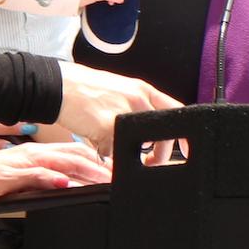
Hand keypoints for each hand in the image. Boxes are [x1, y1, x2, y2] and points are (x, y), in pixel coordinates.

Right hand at [0, 141, 112, 207]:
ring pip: (57, 162)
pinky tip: (64, 183)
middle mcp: (31, 153)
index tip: (114, 171)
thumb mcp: (22, 179)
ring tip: (100, 181)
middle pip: (71, 155)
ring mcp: (20, 162)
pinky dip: (49, 178)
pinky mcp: (7, 174)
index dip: (96, 160)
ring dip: (81, 172)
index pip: (73, 151)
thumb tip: (68, 188)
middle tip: (116, 178)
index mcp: (37, 152)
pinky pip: (32, 174)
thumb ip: (42, 181)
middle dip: (96, 167)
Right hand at [54, 62, 179, 157]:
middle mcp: (137, 99)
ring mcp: (124, 113)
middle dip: (159, 156)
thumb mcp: (119, 91)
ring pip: (139, 147)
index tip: (188, 151)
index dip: (185, 135)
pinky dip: (107, 153)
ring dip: (131, 155)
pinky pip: (115, 152)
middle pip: (162, 137)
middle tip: (150, 162)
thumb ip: (137, 108)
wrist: (59, 86)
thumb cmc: (86, 90)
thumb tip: (148, 136)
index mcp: (143, 90)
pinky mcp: (107, 127)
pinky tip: (97, 143)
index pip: (177, 112)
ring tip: (116, 148)